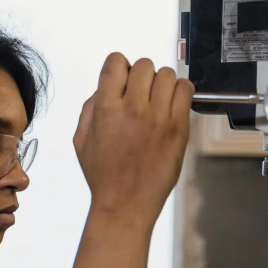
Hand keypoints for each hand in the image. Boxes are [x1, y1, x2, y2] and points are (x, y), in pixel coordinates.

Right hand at [74, 53, 192, 226]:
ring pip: (167, 74)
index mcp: (106, 108)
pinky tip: (171, 104)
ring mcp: (158, 118)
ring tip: (157, 99)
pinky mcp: (178, 129)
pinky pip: (186, 91)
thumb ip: (90, 108)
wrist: (125, 204)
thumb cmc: (104, 176)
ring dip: (161, 82)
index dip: (118, 66)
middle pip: (143, 65)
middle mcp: (133, 109)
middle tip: (140, 92)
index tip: (122, 77)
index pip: (116, 62)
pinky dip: (180, 91)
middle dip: (140, 75)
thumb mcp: (81, 140)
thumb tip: (104, 87)